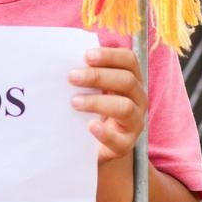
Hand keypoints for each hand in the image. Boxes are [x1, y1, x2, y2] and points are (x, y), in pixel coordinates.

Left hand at [69, 47, 147, 162]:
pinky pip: (119, 139)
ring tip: (74, 102)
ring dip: (98, 102)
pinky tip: (90, 126)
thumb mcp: (93, 89)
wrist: (96, 146)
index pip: (129, 60)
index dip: (110, 55)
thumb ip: (86, 75)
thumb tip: (62, 62)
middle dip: (98, 76)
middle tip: (72, 77)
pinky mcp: (126, 144)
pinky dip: (105, 132)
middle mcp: (138, 98)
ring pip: (125, 107)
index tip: (86, 55)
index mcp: (131, 79)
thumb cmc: (93, 109)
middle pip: (126, 81)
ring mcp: (135, 122)